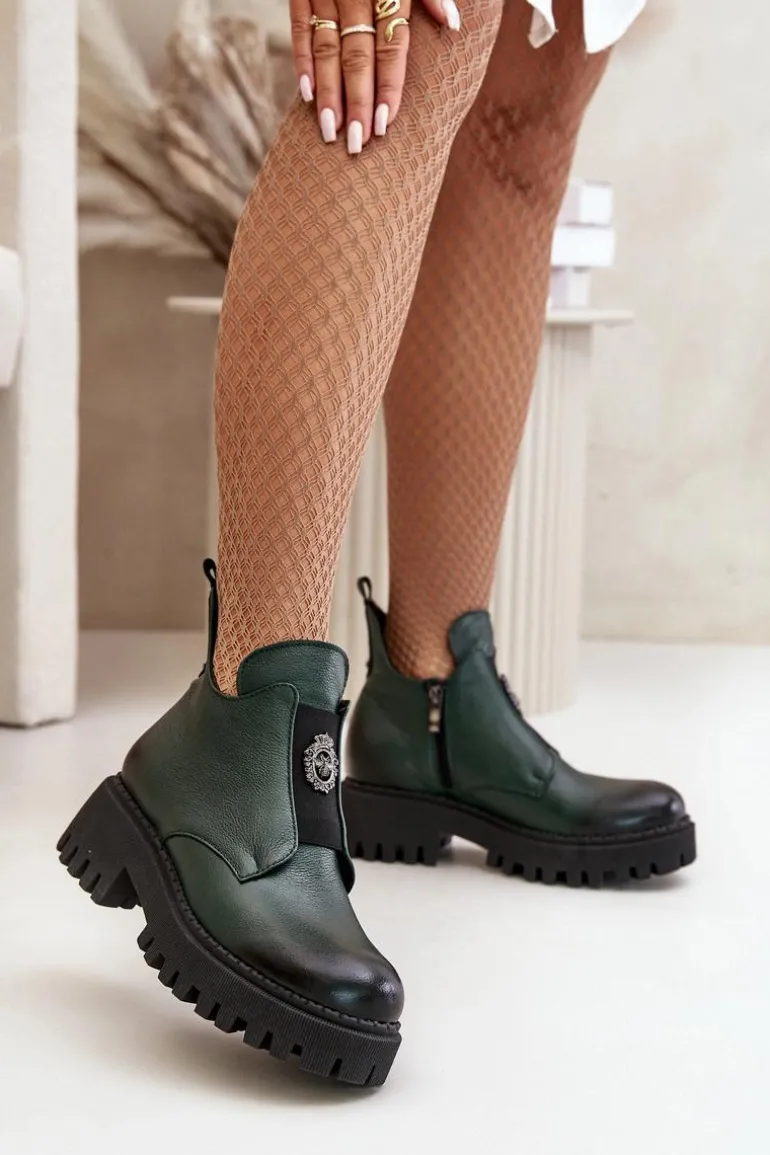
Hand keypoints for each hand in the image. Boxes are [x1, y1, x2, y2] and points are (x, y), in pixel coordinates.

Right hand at [290, 0, 461, 153]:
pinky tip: (304, 96)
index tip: (385, 124)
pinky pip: (299, 26)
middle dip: (356, 102)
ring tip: (330, 133)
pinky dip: (301, 60)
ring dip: (327, 94)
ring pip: (326, 47)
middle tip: (356, 144)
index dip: (388, 84)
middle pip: (356, 54)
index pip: (390, 44)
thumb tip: (452, 24)